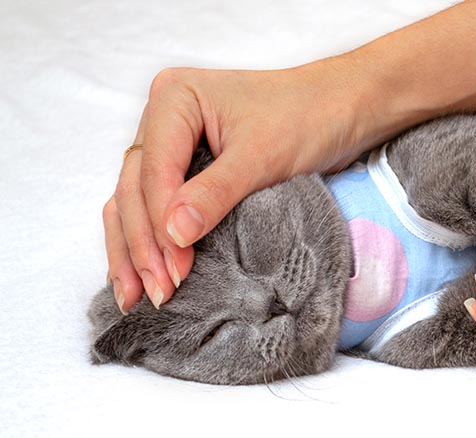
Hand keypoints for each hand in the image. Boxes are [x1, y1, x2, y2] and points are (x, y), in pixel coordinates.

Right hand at [105, 61, 374, 311]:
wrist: (339, 109)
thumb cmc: (307, 118)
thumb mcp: (262, 157)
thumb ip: (215, 194)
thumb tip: (174, 235)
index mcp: (174, 98)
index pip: (153, 171)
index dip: (159, 224)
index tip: (176, 270)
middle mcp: (162, 117)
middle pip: (134, 188)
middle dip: (143, 244)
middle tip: (157, 294)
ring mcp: (169, 143)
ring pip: (133, 201)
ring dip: (133, 249)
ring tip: (134, 297)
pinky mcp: (183, 167)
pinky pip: (152, 205)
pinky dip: (147, 239)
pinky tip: (140, 274)